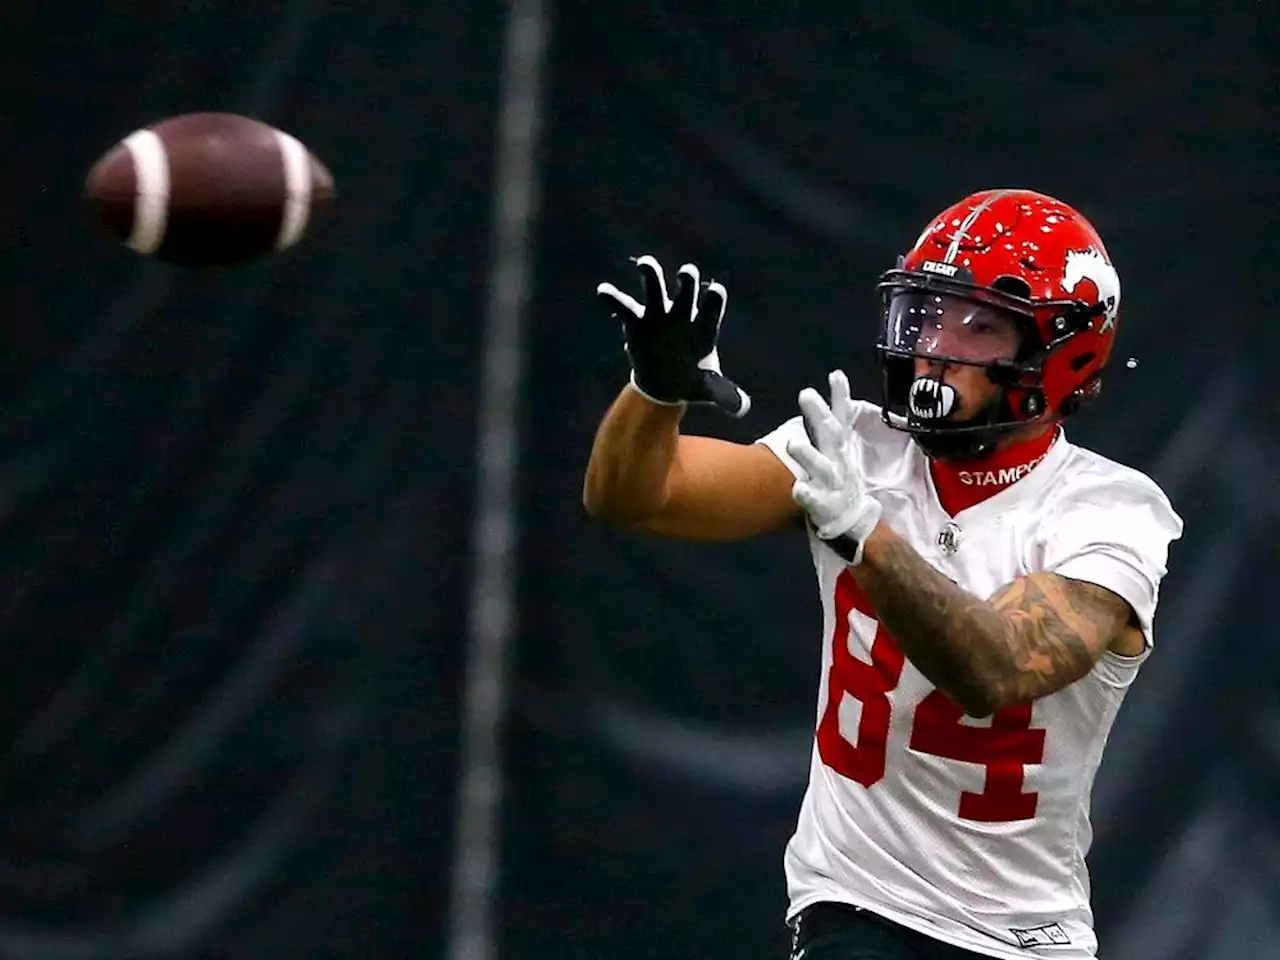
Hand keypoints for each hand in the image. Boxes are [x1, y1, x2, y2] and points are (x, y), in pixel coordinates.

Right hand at [596, 255, 750, 416]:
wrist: (666, 384)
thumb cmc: (691, 380)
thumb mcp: (706, 389)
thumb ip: (724, 394)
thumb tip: (741, 408)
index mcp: (704, 327)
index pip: (712, 307)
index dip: (714, 300)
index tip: (715, 291)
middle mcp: (682, 315)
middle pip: (686, 292)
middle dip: (686, 282)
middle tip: (686, 272)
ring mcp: (658, 316)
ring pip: (655, 292)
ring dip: (651, 276)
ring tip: (646, 263)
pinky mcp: (637, 323)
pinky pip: (624, 308)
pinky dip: (613, 300)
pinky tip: (603, 291)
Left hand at [786, 370, 882, 563]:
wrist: (854, 523)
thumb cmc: (838, 482)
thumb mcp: (837, 454)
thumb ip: (831, 430)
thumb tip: (824, 399)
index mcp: (839, 448)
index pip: (842, 417)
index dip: (840, 397)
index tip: (835, 375)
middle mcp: (837, 461)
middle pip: (830, 435)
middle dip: (819, 415)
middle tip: (806, 394)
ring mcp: (832, 484)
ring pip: (822, 467)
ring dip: (809, 455)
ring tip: (793, 444)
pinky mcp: (825, 507)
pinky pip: (814, 500)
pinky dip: (806, 494)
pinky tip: (797, 489)